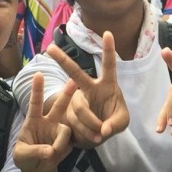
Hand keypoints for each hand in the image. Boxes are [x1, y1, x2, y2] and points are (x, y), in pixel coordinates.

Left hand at [13, 73, 73, 171]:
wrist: (36, 169)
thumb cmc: (24, 158)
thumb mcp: (22, 155)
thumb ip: (34, 151)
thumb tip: (50, 151)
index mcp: (33, 121)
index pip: (35, 103)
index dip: (36, 89)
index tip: (38, 74)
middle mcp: (48, 122)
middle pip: (58, 106)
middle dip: (66, 94)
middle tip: (73, 81)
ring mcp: (58, 131)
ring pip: (65, 130)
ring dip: (60, 143)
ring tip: (51, 154)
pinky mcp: (67, 142)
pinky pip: (69, 143)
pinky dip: (63, 150)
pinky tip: (57, 156)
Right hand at [44, 31, 128, 148]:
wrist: (98, 135)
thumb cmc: (113, 122)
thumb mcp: (122, 123)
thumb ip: (116, 124)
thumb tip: (103, 130)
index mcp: (107, 85)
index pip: (109, 65)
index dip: (109, 50)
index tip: (108, 33)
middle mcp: (89, 89)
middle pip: (75, 73)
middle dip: (62, 60)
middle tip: (49, 48)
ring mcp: (77, 100)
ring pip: (80, 109)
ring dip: (91, 126)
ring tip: (100, 136)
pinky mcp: (68, 114)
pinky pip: (74, 123)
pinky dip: (85, 134)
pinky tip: (91, 138)